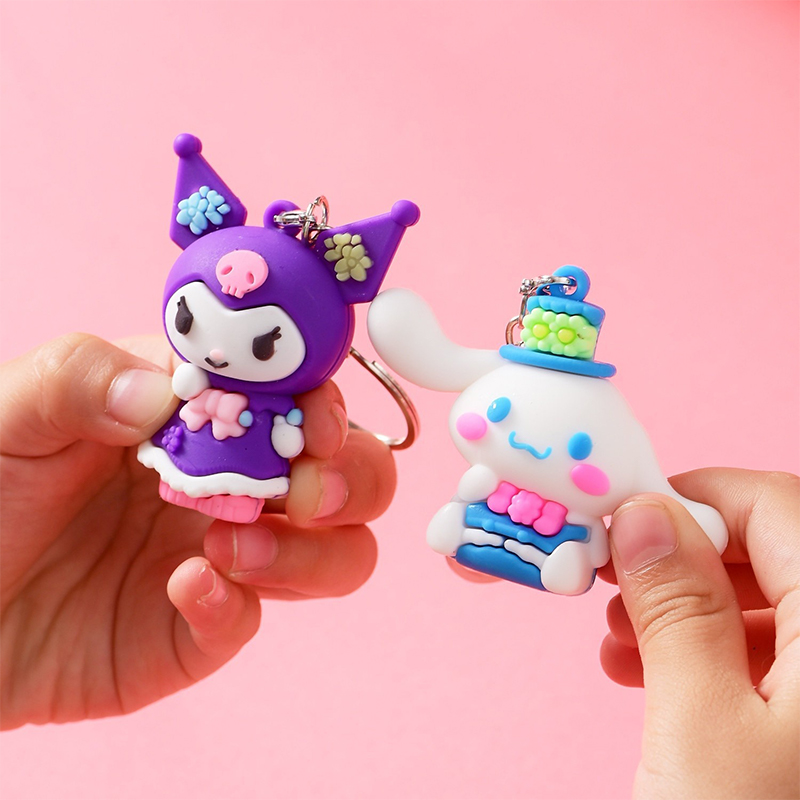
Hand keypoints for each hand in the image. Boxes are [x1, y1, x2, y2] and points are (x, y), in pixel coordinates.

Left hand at [0, 333, 394, 729]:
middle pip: (350, 475)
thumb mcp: (15, 412)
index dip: (321, 405)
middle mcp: (230, 482)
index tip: (311, 423)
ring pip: (337, 555)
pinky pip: (252, 619)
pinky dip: (234, 606)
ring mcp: (223, 555)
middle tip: (306, 494)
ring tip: (234, 548)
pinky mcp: (199, 626)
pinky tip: (185, 589)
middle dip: (349, 481)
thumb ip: (82, 377)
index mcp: (200, 415)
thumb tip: (160, 395)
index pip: (297, 395)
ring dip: (312, 553)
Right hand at [599, 468, 798, 798]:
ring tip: (618, 638)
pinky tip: (647, 672)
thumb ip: (676, 606)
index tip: (624, 512)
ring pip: (768, 604)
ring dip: (686, 608)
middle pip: (774, 554)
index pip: (780, 507)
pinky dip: (706, 652)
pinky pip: (770, 655)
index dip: (696, 497)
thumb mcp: (702, 727)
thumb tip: (643, 517)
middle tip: (611, 578)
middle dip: (682, 558)